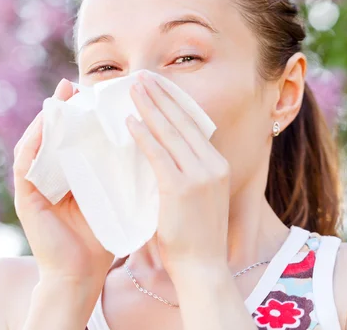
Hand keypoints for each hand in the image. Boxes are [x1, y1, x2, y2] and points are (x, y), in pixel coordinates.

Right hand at [12, 79, 114, 284]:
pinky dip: (34, 143)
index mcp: (71, 172)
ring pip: (36, 143)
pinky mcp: (26, 198)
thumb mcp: (114, 193)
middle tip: (73, 85)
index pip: (73, 136)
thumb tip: (148, 139)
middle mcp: (51, 175)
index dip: (81, 114)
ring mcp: (36, 186)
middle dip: (61, 108)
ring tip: (59, 97)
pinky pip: (26, 164)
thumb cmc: (103, 233)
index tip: (95, 92)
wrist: (84, 273)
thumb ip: (120, 170)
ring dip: (46, 119)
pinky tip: (45, 126)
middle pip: (53, 134)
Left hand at [126, 72, 230, 276]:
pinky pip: (158, 154)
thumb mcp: (198, 197)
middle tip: (142, 77)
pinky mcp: (181, 188)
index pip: (194, 125)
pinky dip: (143, 136)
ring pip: (170, 132)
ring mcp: (199, 175)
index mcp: (217, 164)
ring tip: (133, 88)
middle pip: (183, 121)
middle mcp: (212, 164)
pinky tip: (130, 122)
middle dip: (161, 95)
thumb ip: (185, 172)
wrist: (203, 268)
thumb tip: (163, 152)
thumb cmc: (195, 236)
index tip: (158, 86)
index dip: (174, 102)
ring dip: (149, 107)